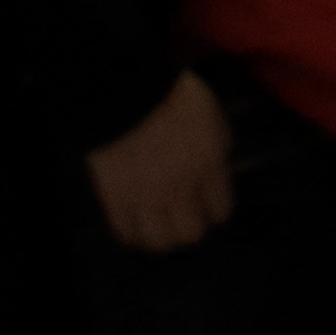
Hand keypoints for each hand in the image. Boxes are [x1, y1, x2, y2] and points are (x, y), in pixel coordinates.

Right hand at [88, 69, 237, 254]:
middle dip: (191, 226)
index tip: (210, 205)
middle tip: (184, 215)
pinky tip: (136, 224)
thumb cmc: (174, 96)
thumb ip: (218, 148)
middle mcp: (179, 188)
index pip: (220, 210)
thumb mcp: (213, 117)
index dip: (216, 209)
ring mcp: (145, 197)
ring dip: (162, 236)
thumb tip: (217, 170)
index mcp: (207, 166)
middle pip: (191, 233)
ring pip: (158, 241)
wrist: (126, 94)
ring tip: (159, 225)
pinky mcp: (114, 200)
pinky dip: (133, 233)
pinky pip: (126, 233)